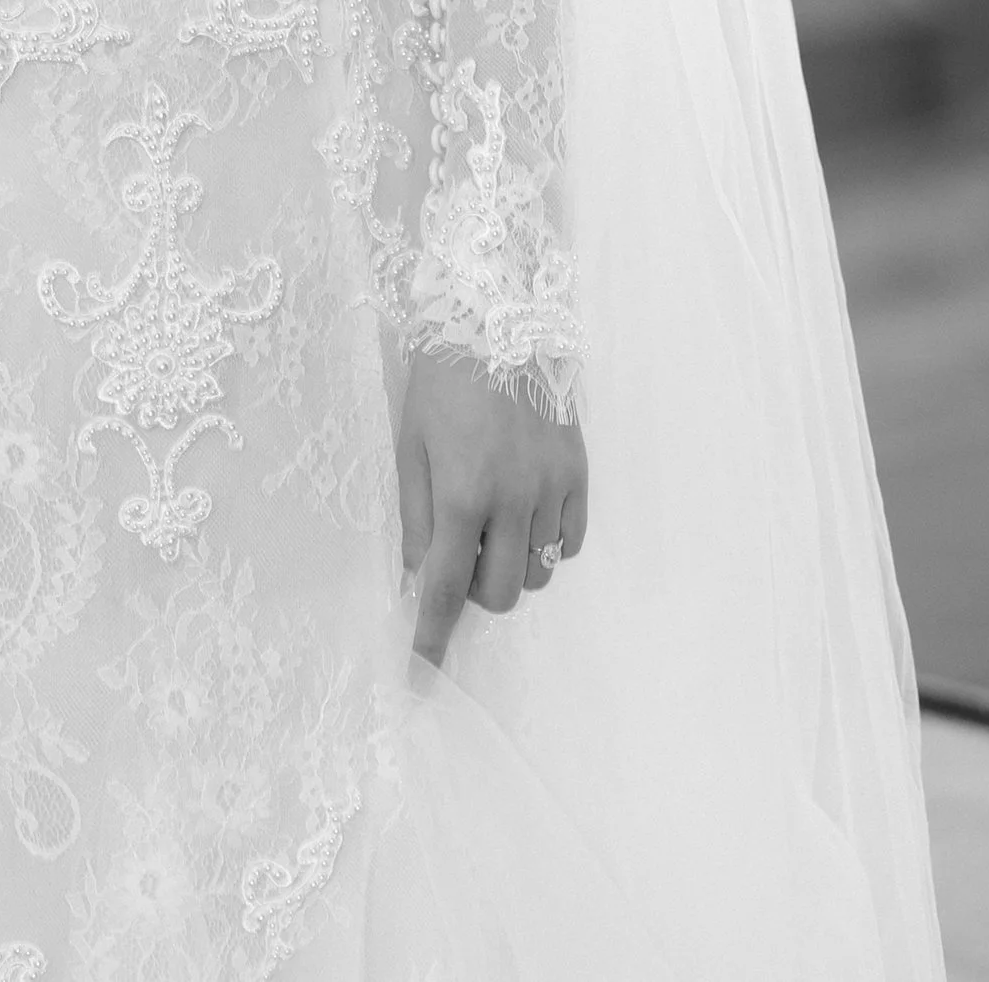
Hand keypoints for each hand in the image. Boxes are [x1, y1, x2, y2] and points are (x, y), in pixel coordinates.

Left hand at [396, 342, 587, 668]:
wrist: (498, 314)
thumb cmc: (442, 380)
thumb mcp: (409, 443)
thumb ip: (415, 515)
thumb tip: (420, 575)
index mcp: (462, 493)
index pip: (446, 588)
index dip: (433, 637)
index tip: (423, 674)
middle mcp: (513, 499)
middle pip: (503, 593)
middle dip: (476, 590)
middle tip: (461, 551)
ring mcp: (553, 486)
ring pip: (540, 571)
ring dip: (513, 565)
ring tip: (494, 524)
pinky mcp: (579, 470)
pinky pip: (571, 540)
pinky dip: (548, 541)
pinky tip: (528, 511)